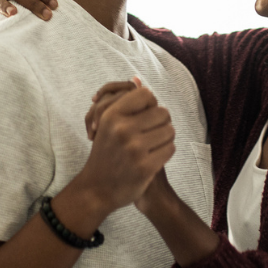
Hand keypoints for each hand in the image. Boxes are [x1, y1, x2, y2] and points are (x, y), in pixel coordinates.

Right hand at [70, 79, 175, 213]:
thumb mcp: (107, 124)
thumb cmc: (106, 153)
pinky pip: (170, 149)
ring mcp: (134, 148)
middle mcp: (122, 129)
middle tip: (152, 133)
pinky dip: (165, 153)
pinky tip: (154, 158)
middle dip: (161, 123)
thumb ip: (124, 103)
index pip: (146, 94)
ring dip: (165, 138)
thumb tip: (138, 78)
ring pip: (170, 130)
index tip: (144, 116)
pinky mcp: (145, 166)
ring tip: (153, 146)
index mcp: (111, 115)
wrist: (97, 189)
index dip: (150, 104)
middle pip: (163, 112)